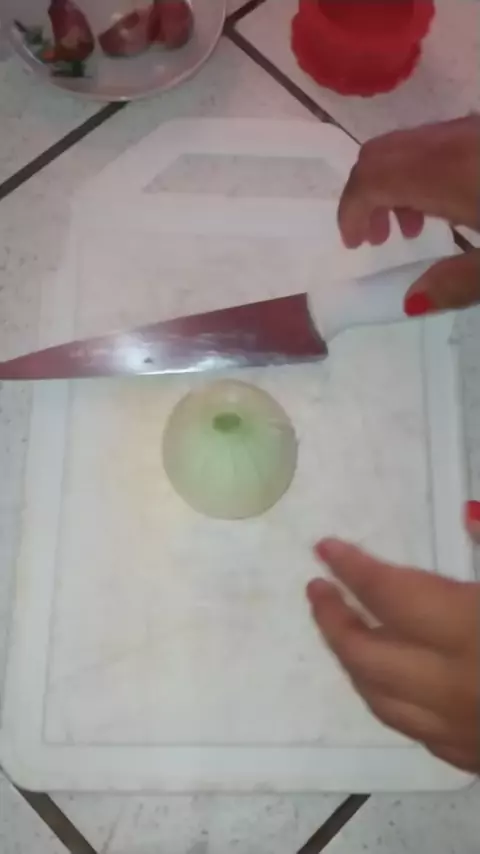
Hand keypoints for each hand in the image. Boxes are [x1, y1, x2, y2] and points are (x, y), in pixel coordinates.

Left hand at [307, 506, 479, 773]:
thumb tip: (469, 513)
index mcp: (472, 632)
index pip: (390, 594)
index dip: (353, 569)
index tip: (326, 548)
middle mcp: (457, 687)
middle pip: (367, 656)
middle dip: (333, 620)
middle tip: (318, 589)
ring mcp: (466, 731)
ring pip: (381, 701)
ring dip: (352, 662)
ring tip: (340, 628)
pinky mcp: (479, 758)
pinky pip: (415, 731)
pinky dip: (388, 700)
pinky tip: (390, 682)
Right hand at [337, 116, 479, 316]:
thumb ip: (456, 283)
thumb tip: (408, 301)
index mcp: (446, 172)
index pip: (372, 177)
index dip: (351, 210)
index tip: (354, 245)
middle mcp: (451, 140)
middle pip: (381, 154)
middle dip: (365, 196)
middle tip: (375, 240)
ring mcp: (470, 129)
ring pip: (408, 146)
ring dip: (393, 185)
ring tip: (411, 230)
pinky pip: (435, 143)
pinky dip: (419, 173)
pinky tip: (444, 207)